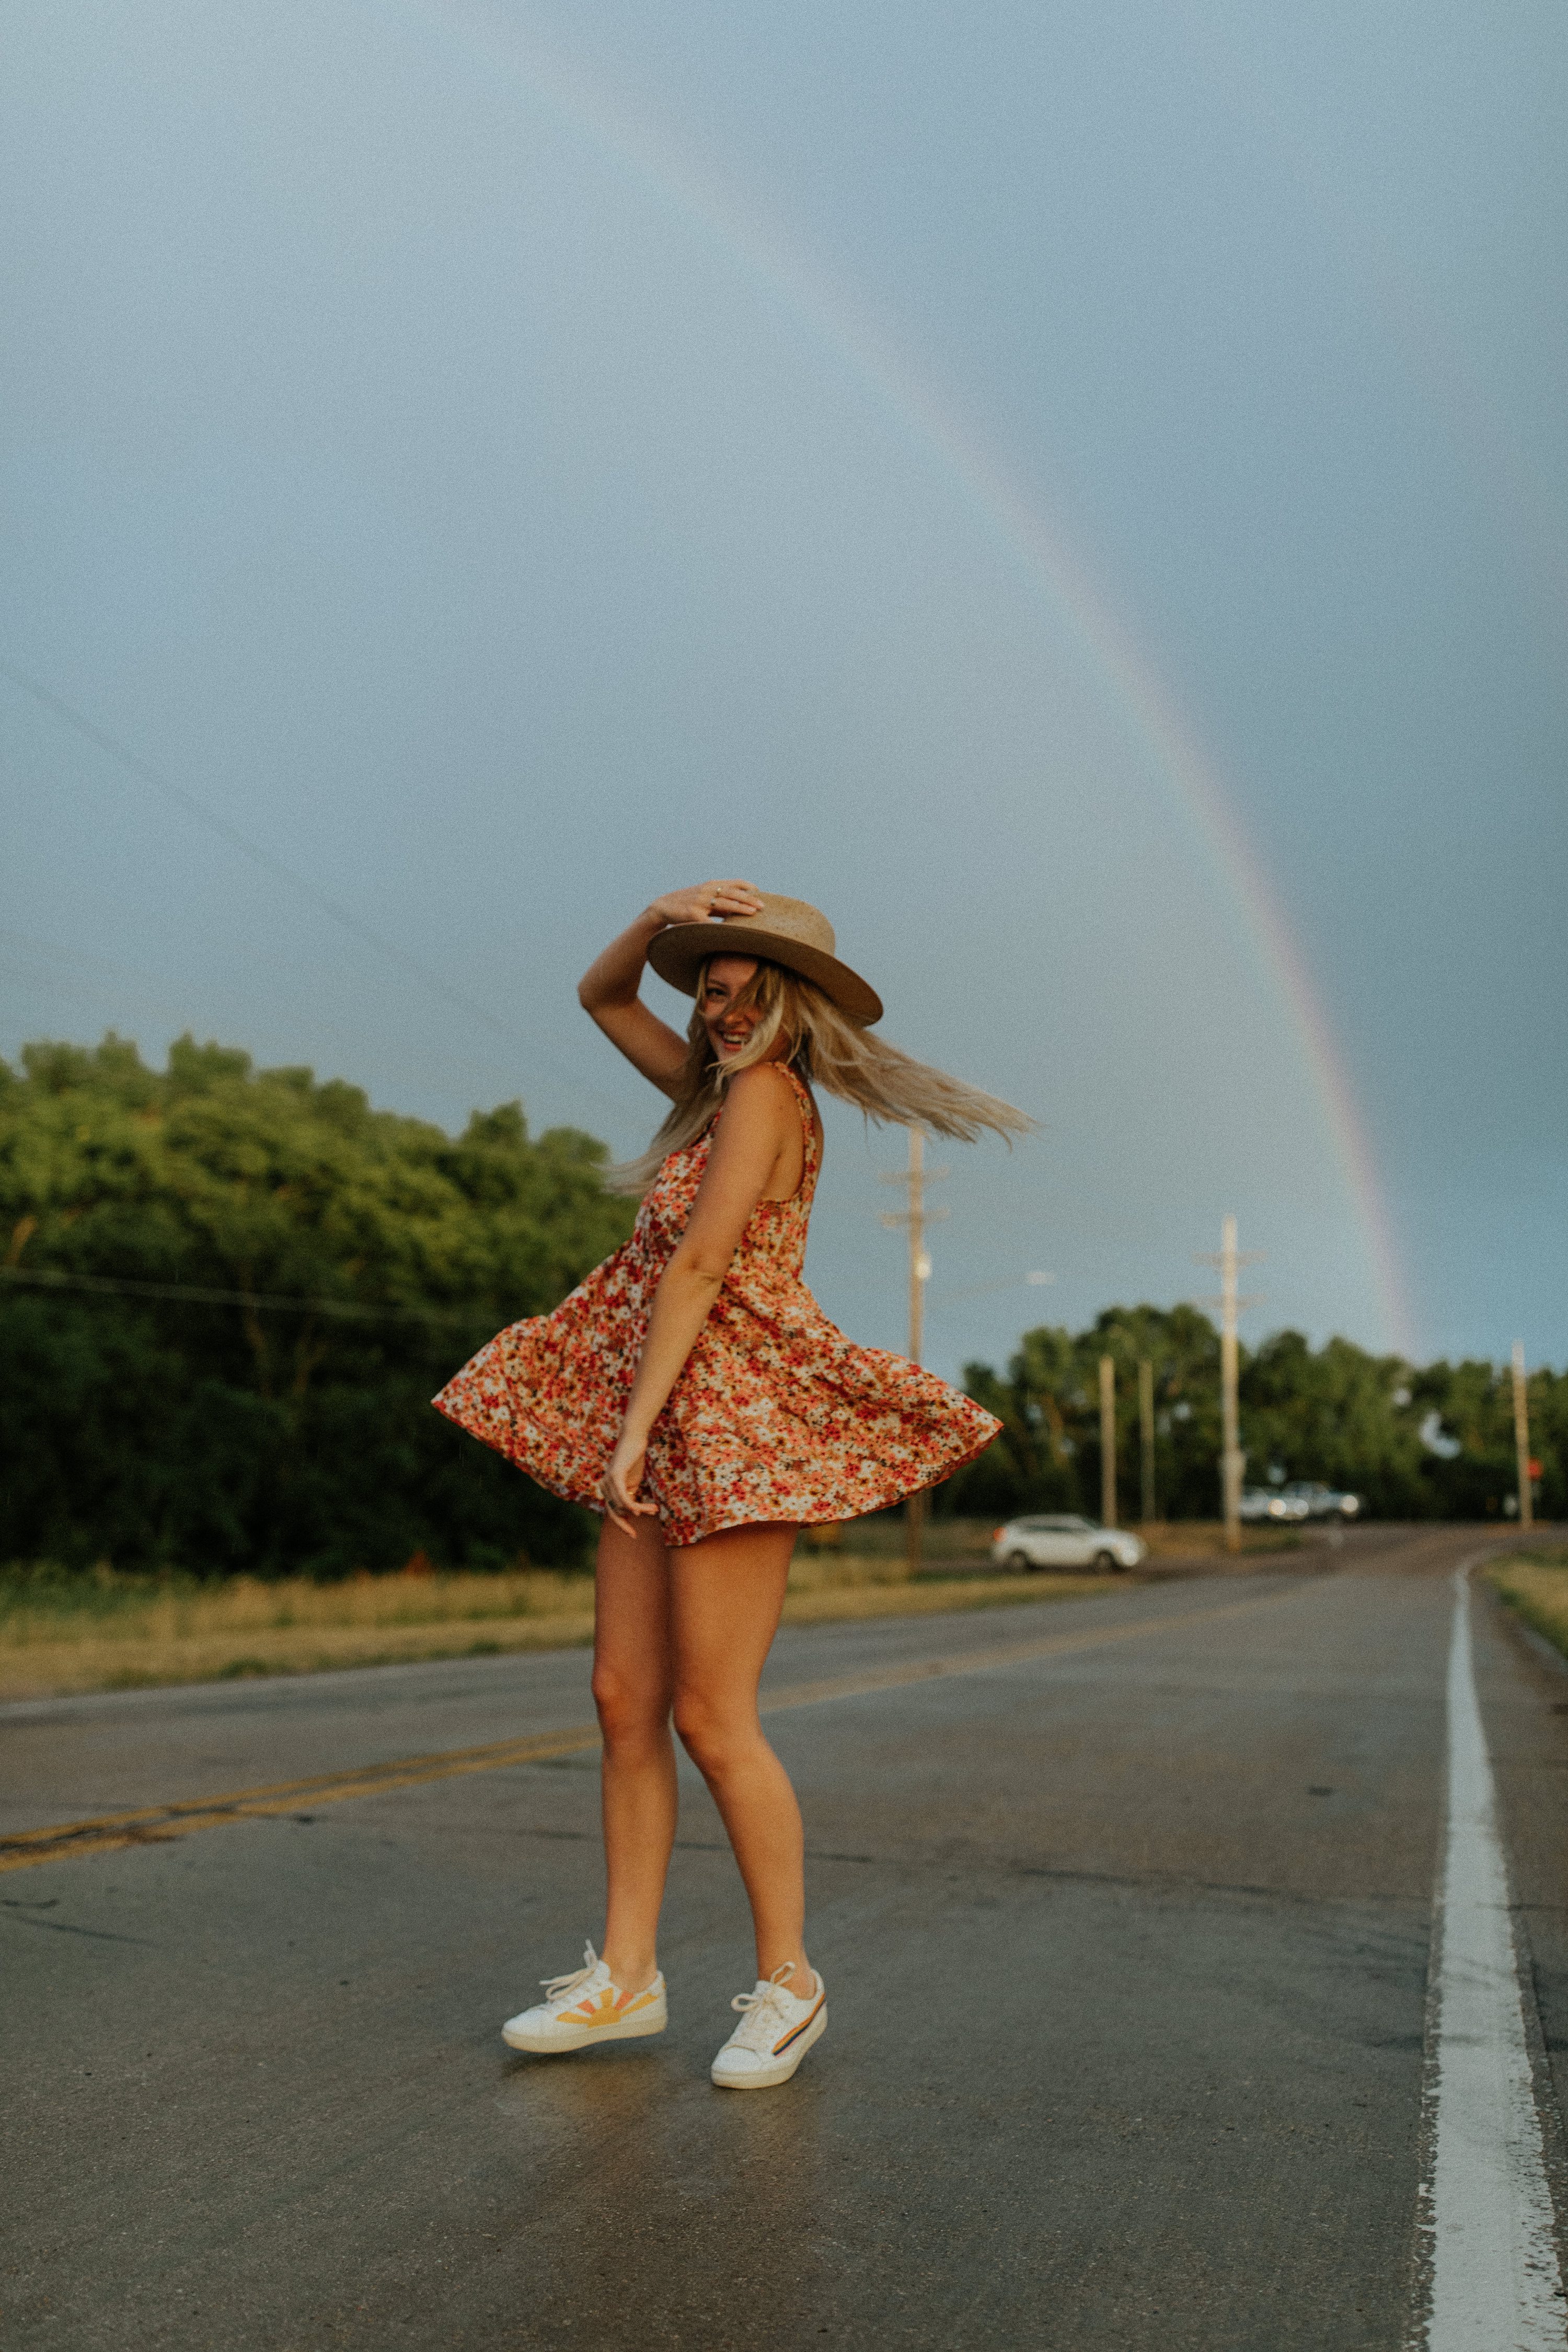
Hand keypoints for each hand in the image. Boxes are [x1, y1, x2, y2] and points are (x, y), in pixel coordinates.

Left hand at [602, 1430, 656, 1534]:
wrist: (635, 1439)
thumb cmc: (634, 1458)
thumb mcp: (631, 1481)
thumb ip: (629, 1495)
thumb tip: (632, 1512)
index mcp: (606, 1488)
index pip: (612, 1511)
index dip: (621, 1525)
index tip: (632, 1535)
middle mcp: (604, 1485)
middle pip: (614, 1512)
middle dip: (624, 1525)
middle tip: (634, 1536)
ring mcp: (608, 1481)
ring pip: (623, 1506)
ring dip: (641, 1510)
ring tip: (654, 1510)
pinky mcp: (616, 1476)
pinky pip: (625, 1498)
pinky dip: (636, 1505)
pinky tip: (647, 1508)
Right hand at [647, 880, 762, 929]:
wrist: (663, 907)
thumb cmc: (688, 905)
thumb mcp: (705, 901)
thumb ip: (721, 905)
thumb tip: (739, 911)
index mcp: (711, 885)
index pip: (733, 882)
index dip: (747, 886)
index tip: (759, 891)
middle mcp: (706, 890)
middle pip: (732, 892)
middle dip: (748, 898)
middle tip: (762, 905)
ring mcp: (699, 901)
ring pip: (723, 903)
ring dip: (740, 908)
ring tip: (752, 913)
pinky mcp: (692, 913)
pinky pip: (709, 921)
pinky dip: (720, 925)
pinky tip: (730, 931)